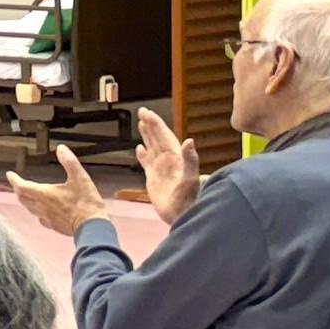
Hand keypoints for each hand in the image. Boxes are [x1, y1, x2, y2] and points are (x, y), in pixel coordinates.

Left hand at [6, 144, 108, 237]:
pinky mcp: (55, 227)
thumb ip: (70, 162)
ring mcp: (48, 218)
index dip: (14, 180)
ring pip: (30, 209)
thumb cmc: (87, 203)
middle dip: (18, 190)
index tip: (9, 174)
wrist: (94, 228)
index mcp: (45, 194)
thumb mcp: (81, 178)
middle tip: (17, 184)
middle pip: (23, 198)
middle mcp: (43, 207)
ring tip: (26, 195)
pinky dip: (37, 213)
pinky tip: (42, 212)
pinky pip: (41, 219)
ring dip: (25, 201)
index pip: (22, 186)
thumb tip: (61, 149)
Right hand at [138, 107, 202, 224]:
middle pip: (157, 138)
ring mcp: (161, 169)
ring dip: (147, 135)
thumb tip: (189, 141)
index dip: (156, 124)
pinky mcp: (153, 179)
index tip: (147, 113)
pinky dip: (142, 155)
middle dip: (150, 125)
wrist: (182, 216)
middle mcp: (168, 160)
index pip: (164, 136)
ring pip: (152, 147)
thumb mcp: (190, 178)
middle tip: (142, 111)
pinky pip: (146, 163)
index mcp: (175, 157)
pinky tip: (139, 149)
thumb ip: (191, 160)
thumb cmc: (188, 199)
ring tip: (141, 123)